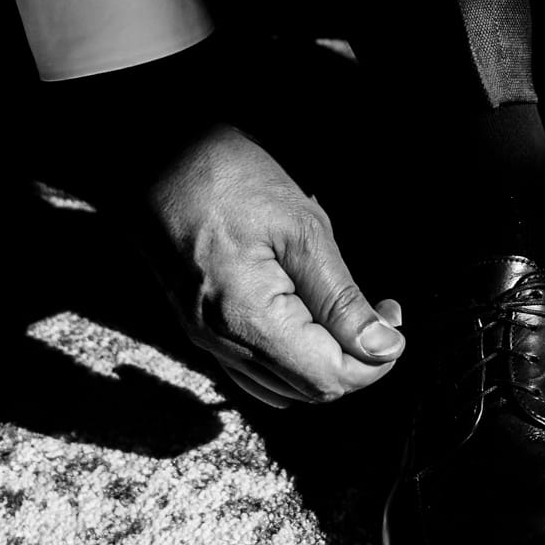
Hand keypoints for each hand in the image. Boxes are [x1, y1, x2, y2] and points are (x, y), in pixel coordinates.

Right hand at [146, 124, 403, 405]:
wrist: (151, 154)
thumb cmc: (222, 176)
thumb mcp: (302, 229)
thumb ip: (342, 299)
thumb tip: (381, 347)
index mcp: (248, 321)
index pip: (329, 379)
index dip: (374, 360)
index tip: (393, 319)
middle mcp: (223, 343)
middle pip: (310, 390)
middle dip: (357, 358)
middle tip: (380, 310)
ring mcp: (207, 338)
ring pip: (286, 386)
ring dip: (328, 359)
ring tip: (348, 311)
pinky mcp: (202, 326)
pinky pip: (257, 369)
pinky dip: (295, 357)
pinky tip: (310, 319)